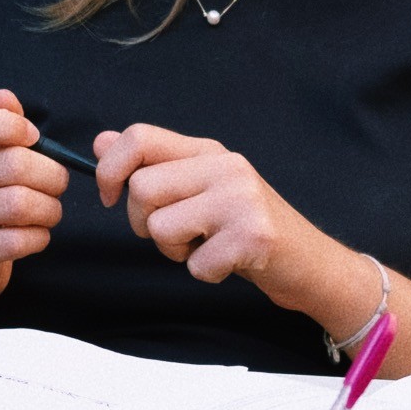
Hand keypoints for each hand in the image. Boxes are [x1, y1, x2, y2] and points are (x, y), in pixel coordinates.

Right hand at [0, 89, 68, 312]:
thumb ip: (0, 125)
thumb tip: (6, 96)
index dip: (8, 125)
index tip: (32, 139)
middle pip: (14, 165)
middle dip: (52, 176)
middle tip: (57, 186)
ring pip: (20, 204)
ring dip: (50, 209)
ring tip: (48, 212)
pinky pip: (18, 240)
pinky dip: (39, 237)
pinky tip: (35, 236)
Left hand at [94, 125, 364, 324]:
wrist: (309, 263)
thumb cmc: (244, 228)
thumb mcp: (198, 188)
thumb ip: (153, 164)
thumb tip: (101, 142)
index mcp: (208, 151)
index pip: (139, 136)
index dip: (110, 168)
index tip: (110, 197)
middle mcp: (225, 166)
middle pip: (142, 188)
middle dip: (143, 223)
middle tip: (178, 234)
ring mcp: (241, 199)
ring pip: (160, 228)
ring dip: (175, 251)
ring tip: (206, 246)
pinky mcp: (254, 236)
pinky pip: (195, 264)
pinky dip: (205, 273)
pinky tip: (229, 263)